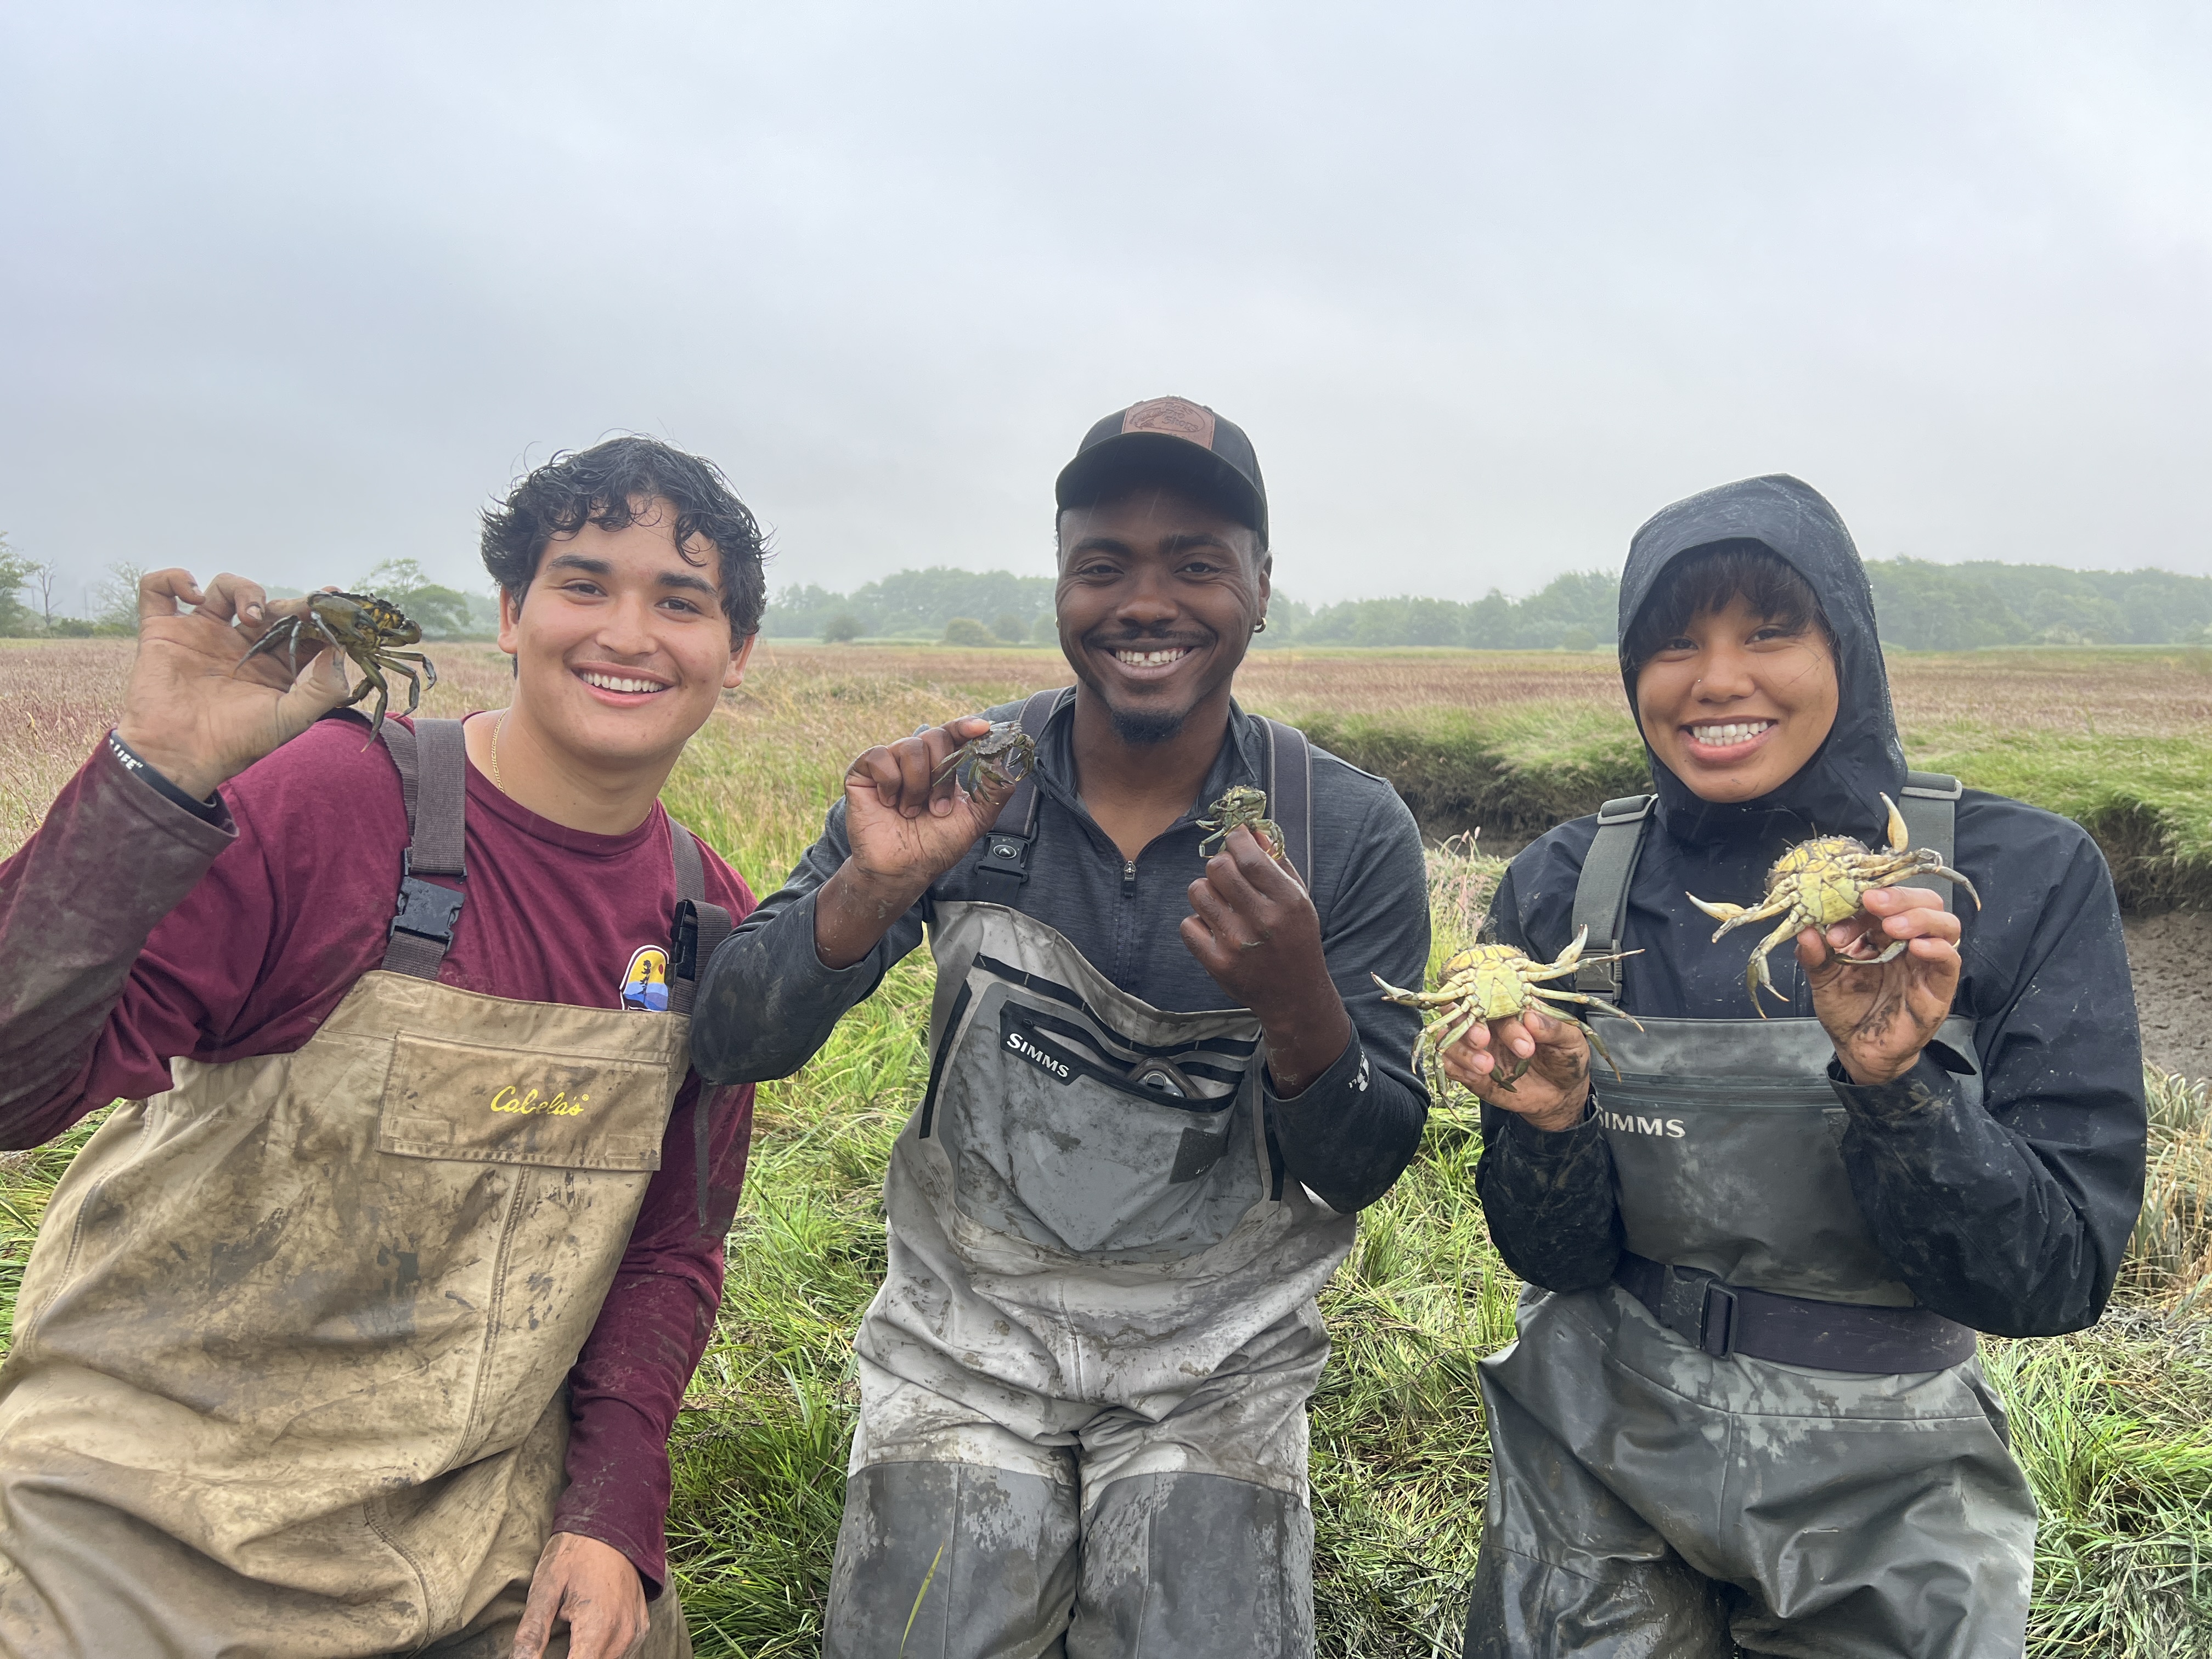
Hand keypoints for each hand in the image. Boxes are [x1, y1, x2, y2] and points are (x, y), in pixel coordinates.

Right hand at [113, 570, 354, 799]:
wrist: (180, 756)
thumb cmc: (236, 742)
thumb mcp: (290, 719)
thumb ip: (322, 689)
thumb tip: (338, 652)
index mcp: (270, 664)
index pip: (298, 628)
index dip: (318, 613)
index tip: (335, 600)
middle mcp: (238, 645)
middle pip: (267, 605)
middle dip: (286, 604)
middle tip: (297, 611)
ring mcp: (201, 635)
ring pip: (223, 589)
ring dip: (242, 589)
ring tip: (251, 615)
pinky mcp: (163, 632)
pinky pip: (158, 591)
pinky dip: (172, 579)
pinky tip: (193, 594)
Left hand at [512, 1531, 649, 1658]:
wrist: (611, 1524)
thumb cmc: (574, 1553)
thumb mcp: (545, 1588)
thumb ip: (532, 1633)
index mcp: (598, 1626)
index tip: (544, 1654)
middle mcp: (623, 1634)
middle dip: (571, 1658)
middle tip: (558, 1633)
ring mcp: (635, 1632)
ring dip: (586, 1657)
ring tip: (570, 1638)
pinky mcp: (641, 1628)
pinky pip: (621, 1654)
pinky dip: (601, 1653)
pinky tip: (586, 1637)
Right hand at [814, 717, 1021, 968]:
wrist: (903, 869)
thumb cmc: (937, 846)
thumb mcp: (976, 819)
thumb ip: (995, 791)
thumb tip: (1006, 759)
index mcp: (942, 766)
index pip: (955, 734)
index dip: (967, 726)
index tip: (982, 728)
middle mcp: (916, 759)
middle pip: (935, 737)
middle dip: (942, 775)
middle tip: (937, 807)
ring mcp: (890, 763)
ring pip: (910, 747)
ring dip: (917, 785)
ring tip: (911, 812)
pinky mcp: (863, 771)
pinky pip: (880, 756)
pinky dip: (891, 783)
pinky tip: (890, 804)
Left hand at [1181, 827, 1350, 1095]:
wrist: (1294, 995)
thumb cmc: (1296, 939)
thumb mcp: (1299, 899)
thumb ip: (1278, 863)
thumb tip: (1252, 831)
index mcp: (1287, 901)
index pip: (1248, 856)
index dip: (1235, 839)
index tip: (1234, 839)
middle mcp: (1262, 921)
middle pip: (1217, 868)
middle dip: (1219, 864)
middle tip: (1227, 874)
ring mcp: (1237, 944)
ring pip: (1197, 892)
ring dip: (1206, 891)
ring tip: (1221, 903)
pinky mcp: (1217, 963)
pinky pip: (1188, 924)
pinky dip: (1198, 923)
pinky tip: (1215, 928)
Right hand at [1437, 1009, 1590, 1132]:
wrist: (1563, 1095)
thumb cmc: (1566, 1059)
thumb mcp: (1570, 1041)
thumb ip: (1554, 1028)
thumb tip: (1531, 1017)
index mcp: (1512, 1009)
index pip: (1495, 998)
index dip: (1500, 1010)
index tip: (1522, 1033)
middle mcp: (1490, 1026)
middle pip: (1463, 1014)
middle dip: (1468, 1026)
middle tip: (1484, 1040)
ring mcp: (1479, 1049)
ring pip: (1450, 1040)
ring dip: (1461, 1050)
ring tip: (1486, 1065)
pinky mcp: (1472, 1073)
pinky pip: (1451, 1066)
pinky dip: (1456, 1068)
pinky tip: (1475, 1075)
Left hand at [1800, 884, 1961, 1085]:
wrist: (1856, 1049)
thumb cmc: (1846, 1008)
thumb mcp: (1823, 978)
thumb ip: (1815, 955)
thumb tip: (1804, 930)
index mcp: (1881, 933)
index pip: (1886, 900)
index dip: (1864, 899)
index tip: (1837, 908)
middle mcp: (1908, 943)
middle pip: (1924, 902)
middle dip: (1900, 896)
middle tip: (1872, 902)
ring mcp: (1926, 964)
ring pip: (1945, 926)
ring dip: (1920, 918)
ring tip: (1892, 926)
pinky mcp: (1939, 989)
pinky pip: (1950, 962)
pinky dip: (1938, 949)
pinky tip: (1917, 947)